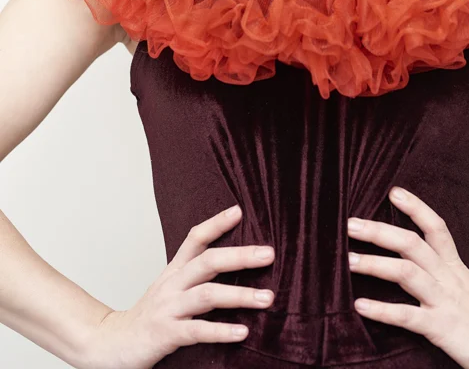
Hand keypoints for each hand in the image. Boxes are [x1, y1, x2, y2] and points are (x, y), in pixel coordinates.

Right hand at [78, 205, 274, 368]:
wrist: (111, 344)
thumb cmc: (148, 316)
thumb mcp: (170, 288)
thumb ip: (196, 276)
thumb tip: (232, 264)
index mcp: (174, 270)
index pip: (195, 238)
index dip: (216, 223)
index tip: (239, 211)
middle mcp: (172, 284)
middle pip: (208, 261)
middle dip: (240, 256)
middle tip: (269, 254)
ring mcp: (168, 308)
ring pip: (207, 295)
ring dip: (240, 295)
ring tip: (267, 298)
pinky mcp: (165, 334)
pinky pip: (197, 331)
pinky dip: (221, 330)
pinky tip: (242, 332)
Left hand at [347, 187, 468, 368]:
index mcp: (454, 266)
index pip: (436, 226)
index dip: (415, 207)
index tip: (393, 192)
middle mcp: (446, 277)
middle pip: (411, 243)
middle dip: (379, 231)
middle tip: (351, 224)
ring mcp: (442, 300)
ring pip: (405, 273)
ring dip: (374, 265)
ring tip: (349, 261)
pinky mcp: (438, 326)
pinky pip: (406, 315)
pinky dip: (382, 310)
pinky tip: (360, 305)